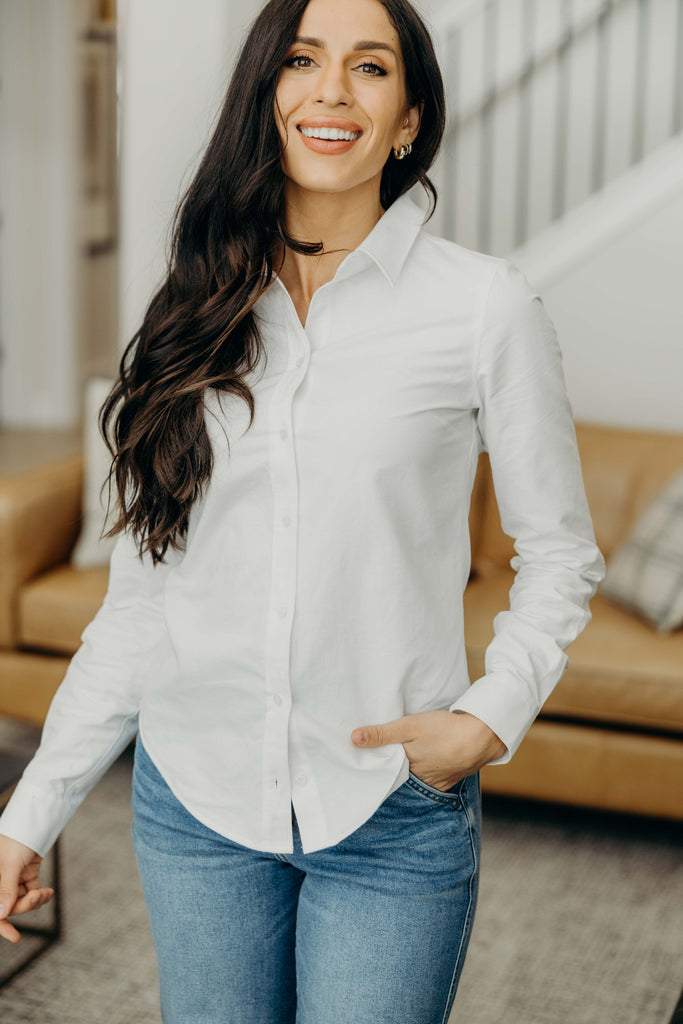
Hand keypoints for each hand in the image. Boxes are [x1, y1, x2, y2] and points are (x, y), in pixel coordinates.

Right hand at [0, 834, 53, 943]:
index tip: (15, 937)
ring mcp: (13, 878)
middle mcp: (0, 880)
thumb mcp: (11, 864)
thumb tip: (1, 914)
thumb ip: (5, 890)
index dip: (1, 924)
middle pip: (8, 905)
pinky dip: (41, 895)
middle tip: (37, 896)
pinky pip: (32, 892)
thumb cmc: (18, 837)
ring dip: (35, 900)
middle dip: (24, 904)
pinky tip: (49, 893)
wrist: (36, 818)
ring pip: (21, 900)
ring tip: (45, 892)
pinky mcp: (26, 874)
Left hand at [351, 709, 506, 791]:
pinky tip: (425, 760)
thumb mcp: (409, 726)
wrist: (482, 737)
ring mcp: (436, 782)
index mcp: (406, 769)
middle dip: (391, 768)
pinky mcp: (449, 778)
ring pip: (415, 777)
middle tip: (380, 757)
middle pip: (399, 775)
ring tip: (402, 757)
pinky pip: (431, 778)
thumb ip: (382, 734)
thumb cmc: (444, 731)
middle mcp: (419, 780)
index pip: (384, 772)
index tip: (363, 759)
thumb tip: (354, 739)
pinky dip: (425, 771)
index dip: (376, 765)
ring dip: (409, 769)